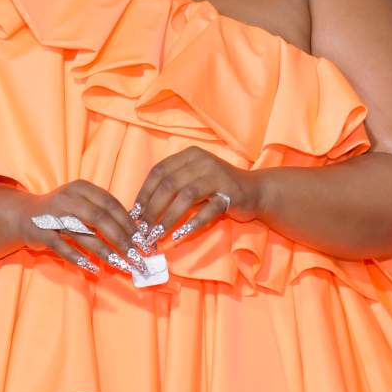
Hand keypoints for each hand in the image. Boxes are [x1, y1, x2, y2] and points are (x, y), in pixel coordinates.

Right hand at [17, 181, 146, 278]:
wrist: (23, 216)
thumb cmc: (60, 213)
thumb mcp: (81, 204)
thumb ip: (103, 212)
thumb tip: (133, 232)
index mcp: (81, 188)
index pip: (110, 203)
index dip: (127, 222)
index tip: (141, 239)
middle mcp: (67, 198)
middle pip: (99, 218)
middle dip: (120, 238)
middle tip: (134, 255)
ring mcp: (52, 215)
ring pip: (83, 234)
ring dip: (104, 251)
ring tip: (120, 265)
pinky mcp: (41, 232)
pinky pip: (63, 247)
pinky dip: (79, 259)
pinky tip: (93, 269)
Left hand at [132, 148, 258, 245]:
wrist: (256, 190)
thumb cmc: (218, 188)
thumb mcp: (193, 180)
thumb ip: (171, 188)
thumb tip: (141, 212)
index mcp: (189, 155)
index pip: (159, 171)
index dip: (144, 193)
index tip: (135, 214)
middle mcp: (202, 161)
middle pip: (170, 184)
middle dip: (153, 209)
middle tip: (144, 230)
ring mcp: (218, 176)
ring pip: (186, 196)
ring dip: (168, 218)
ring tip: (158, 235)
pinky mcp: (231, 194)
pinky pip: (209, 210)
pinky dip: (192, 223)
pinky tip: (180, 236)